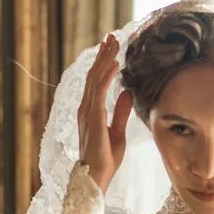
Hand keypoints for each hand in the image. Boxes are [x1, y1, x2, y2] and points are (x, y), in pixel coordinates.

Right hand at [78, 32, 132, 193]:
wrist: (96, 177)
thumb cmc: (105, 159)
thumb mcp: (118, 131)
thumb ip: (121, 112)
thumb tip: (127, 92)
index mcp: (90, 111)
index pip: (96, 81)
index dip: (103, 63)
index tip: (111, 48)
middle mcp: (85, 108)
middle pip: (94, 75)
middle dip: (103, 54)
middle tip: (111, 36)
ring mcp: (87, 112)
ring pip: (95, 78)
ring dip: (105, 59)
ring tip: (113, 42)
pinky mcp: (93, 117)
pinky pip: (99, 91)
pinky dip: (106, 75)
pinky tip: (114, 63)